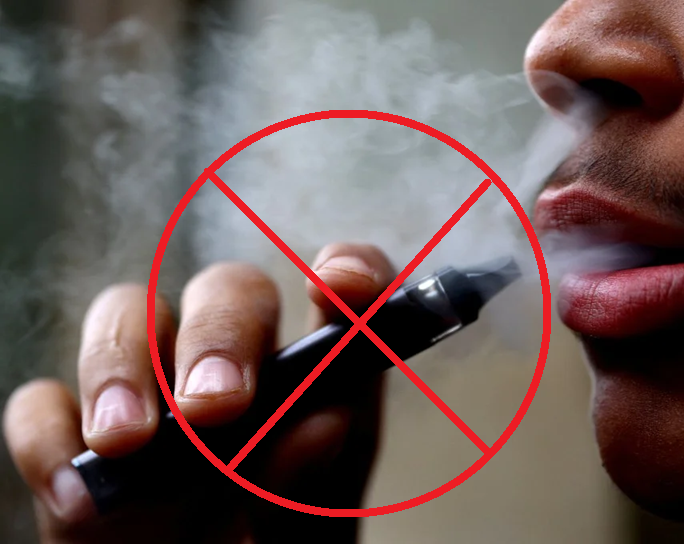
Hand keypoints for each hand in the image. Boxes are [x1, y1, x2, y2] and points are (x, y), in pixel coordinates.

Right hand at [3, 243, 395, 543]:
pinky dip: (50, 436)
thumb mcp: (309, 532)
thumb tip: (321, 420)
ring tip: (129, 441)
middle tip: (214, 406)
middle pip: (229, 290)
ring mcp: (151, 392)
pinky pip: (44, 403)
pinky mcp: (75, 436)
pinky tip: (77, 490)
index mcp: (315, 382)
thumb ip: (314, 481)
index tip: (339, 286)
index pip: (347, 293)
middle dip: (219, 331)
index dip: (352, 269)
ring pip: (128, 312)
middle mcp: (236, 367)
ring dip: (122, 363)